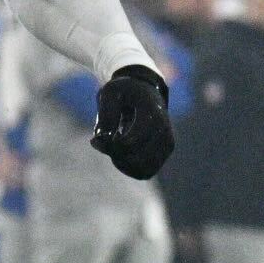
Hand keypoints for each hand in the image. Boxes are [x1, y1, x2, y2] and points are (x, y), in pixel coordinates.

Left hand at [91, 63, 174, 178]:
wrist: (146, 90)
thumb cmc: (124, 91)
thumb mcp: (109, 93)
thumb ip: (105, 115)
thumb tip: (102, 139)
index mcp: (152, 115)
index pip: (128, 143)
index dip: (108, 146)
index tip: (96, 138)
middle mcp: (164, 131)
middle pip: (135, 160)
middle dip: (114, 155)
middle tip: (104, 142)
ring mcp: (167, 144)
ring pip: (142, 171)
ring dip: (122, 164)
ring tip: (114, 147)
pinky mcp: (165, 153)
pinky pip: (145, 172)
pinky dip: (130, 168)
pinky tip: (121, 153)